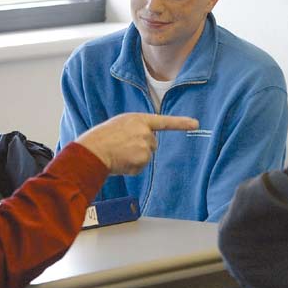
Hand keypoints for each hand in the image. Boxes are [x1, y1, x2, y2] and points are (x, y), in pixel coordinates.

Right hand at [76, 113, 198, 174]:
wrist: (92, 150)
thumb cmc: (100, 139)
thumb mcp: (118, 125)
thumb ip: (134, 130)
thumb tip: (144, 142)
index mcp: (138, 119)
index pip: (164, 121)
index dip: (181, 123)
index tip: (196, 124)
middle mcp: (145, 131)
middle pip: (152, 144)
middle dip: (141, 148)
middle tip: (121, 148)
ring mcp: (145, 145)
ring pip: (146, 156)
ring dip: (135, 159)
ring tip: (118, 154)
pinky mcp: (143, 158)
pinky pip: (140, 167)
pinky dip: (132, 168)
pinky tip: (120, 162)